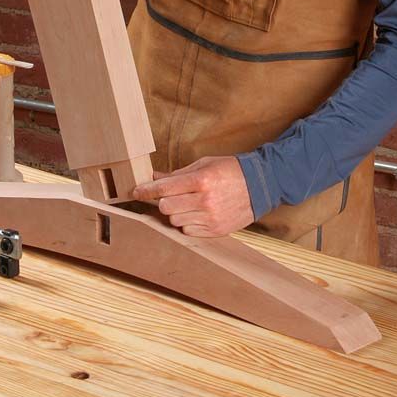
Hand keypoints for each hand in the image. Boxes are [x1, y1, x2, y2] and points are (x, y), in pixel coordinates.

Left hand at [133, 156, 253, 237]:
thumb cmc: (230, 171)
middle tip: (170, 196)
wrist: (260, 185)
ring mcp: (210, 218)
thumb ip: (178, 173)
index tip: (136, 191)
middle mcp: (204, 201)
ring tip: (188, 204)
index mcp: (201, 180)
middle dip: (163, 201)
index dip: (146, 190)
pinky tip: (196, 214)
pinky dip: (187, 223)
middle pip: (165, 207)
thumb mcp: (204, 164)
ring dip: (176, 213)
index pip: (164, 188)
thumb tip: (155, 177)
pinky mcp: (215, 231)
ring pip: (175, 221)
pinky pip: (188, 231)